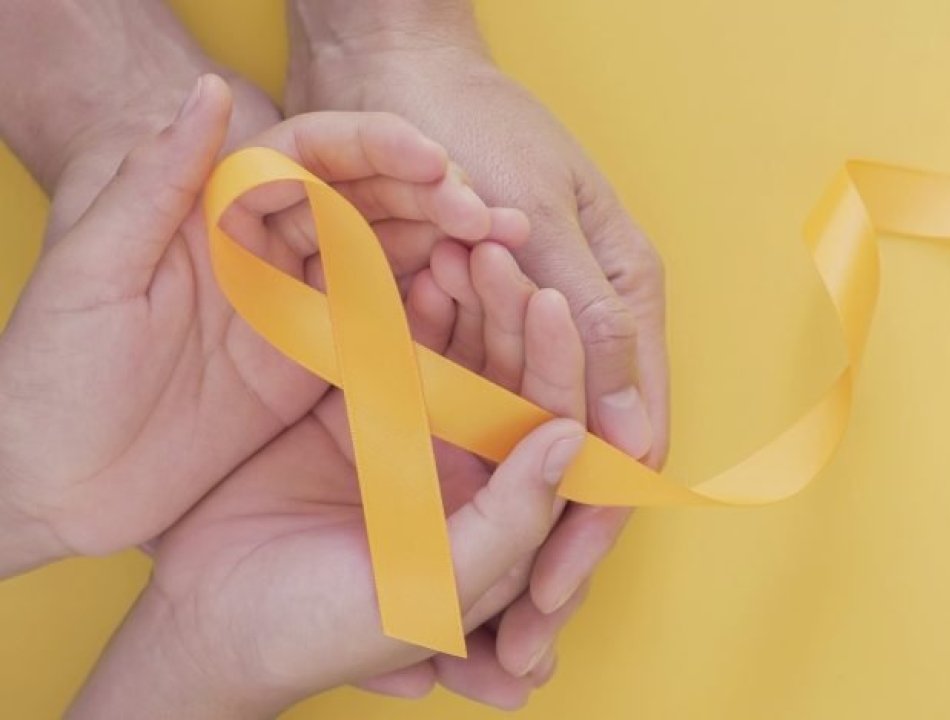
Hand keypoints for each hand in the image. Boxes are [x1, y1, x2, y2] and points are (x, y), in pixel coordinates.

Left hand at [0, 76, 513, 574]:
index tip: (431, 161)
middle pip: (363, 201)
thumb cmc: (48, 374)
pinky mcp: (310, 363)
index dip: (372, 148)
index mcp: (211, 210)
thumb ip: (154, 183)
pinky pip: (381, 327)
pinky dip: (428, 314)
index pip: (306, 156)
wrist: (49, 482)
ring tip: (504, 250)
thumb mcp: (92, 272)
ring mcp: (294, 305)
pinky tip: (472, 306)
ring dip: (444, 249)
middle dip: (432, 199)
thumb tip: (209, 91)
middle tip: (489, 216)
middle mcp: (262, 248)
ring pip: (385, 257)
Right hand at [69, 241, 588, 716]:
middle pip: (517, 374)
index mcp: (505, 515)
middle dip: (516, 312)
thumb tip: (574, 439)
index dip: (562, 366)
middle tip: (500, 247)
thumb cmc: (321, 628)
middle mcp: (474, 466)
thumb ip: (510, 521)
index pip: (557, 427)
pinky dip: (412, 299)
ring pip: (466, 346)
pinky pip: (402, 339)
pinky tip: (417, 259)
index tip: (551, 303)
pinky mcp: (365, 400)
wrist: (205, 618)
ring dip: (472, 294)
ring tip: (464, 239)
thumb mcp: (428, 590)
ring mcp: (420, 428)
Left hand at [286, 0, 669, 680]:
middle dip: (555, 554)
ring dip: (516, 537)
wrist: (390, 63)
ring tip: (488, 631)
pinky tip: (450, 543)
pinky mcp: (472, 332)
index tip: (551, 598)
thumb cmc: (469, 122)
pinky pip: (479, 421)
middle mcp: (588, 325)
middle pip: (583, 461)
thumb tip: (633, 433)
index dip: (592, 521)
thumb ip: (593, 322)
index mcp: (624, 297)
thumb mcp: (537, 215)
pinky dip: (469, 490)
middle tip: (520, 648)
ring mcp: (531, 332)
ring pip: (532, 456)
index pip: (626, 436)